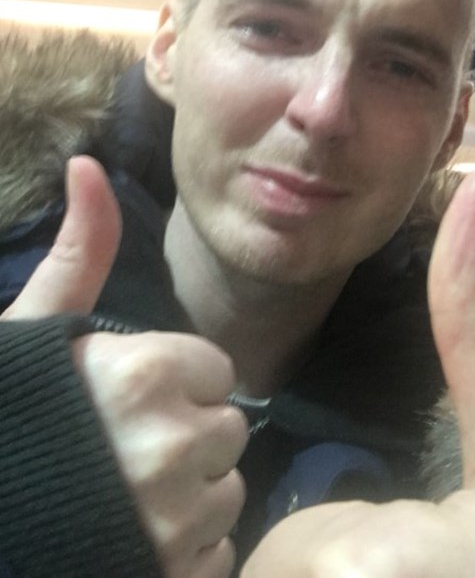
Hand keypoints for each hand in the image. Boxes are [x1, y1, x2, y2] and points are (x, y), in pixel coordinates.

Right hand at [2, 156, 247, 577]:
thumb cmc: (9, 420)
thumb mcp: (35, 332)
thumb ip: (79, 251)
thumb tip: (88, 164)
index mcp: (145, 373)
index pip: (211, 371)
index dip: (171, 385)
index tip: (124, 401)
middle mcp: (170, 444)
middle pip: (225, 432)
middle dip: (184, 440)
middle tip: (120, 456)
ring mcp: (173, 523)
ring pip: (226, 496)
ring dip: (188, 501)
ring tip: (122, 503)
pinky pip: (217, 556)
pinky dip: (185, 556)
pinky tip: (132, 546)